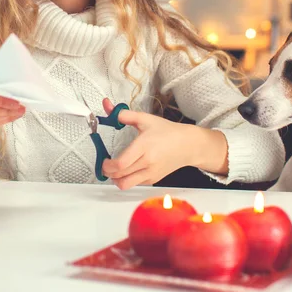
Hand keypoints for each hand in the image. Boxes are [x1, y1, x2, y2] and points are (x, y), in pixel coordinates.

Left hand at [100, 99, 227, 189]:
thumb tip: (109, 107)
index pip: (121, 163)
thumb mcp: (145, 119)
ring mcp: (151, 173)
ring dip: (116, 179)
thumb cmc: (167, 132)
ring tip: (114, 170)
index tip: (103, 161)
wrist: (187, 145)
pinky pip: (135, 184)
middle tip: (105, 165)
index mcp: (144, 146)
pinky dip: (127, 179)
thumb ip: (125, 115)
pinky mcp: (154, 179)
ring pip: (126, 184)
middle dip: (108, 172)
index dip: (108, 166)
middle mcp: (148, 162)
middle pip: (120, 175)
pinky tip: (128, 170)